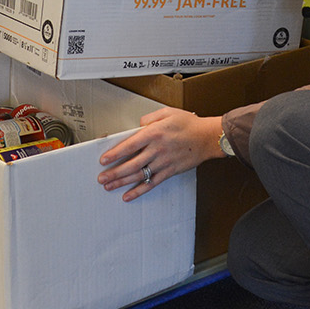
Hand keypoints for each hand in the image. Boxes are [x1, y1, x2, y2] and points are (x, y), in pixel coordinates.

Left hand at [98, 108, 221, 201]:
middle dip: (114, 172)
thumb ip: (149, 118)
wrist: (207, 138)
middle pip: (131, 163)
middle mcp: (157, 149)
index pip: (130, 145)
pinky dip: (140, 190)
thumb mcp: (167, 113)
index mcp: (154, 133)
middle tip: (102, 178)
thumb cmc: (189, 125)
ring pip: (139, 175)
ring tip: (110, 186)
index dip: (115, 154)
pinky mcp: (170, 171)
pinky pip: (152, 183)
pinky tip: (129, 195)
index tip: (104, 160)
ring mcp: (164, 162)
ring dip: (123, 182)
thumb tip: (137, 126)